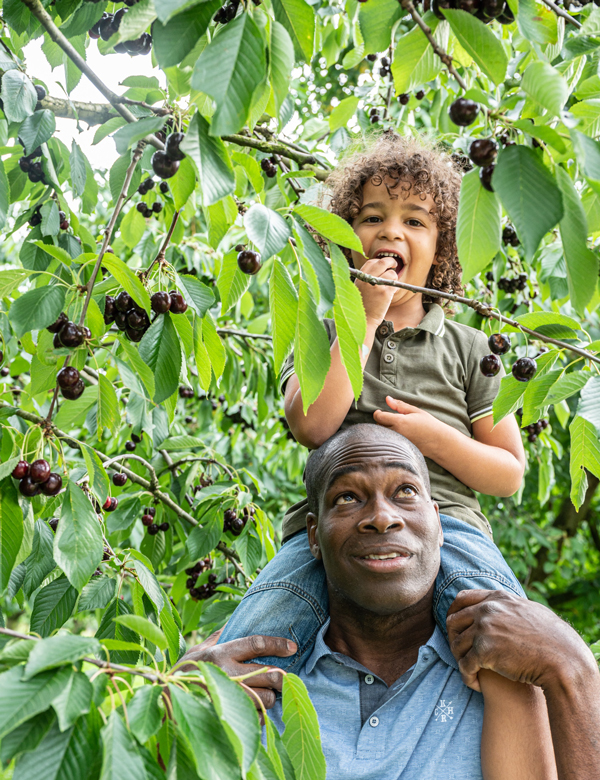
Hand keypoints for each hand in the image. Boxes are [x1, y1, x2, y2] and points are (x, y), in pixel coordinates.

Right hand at [175, 628, 296, 719]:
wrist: (163, 700)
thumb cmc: (184, 671)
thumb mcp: (200, 648)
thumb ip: (220, 636)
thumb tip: (235, 619)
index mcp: (221, 653)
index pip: (256, 644)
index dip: (277, 645)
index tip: (292, 647)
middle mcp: (226, 674)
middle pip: (269, 673)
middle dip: (280, 676)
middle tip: (282, 676)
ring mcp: (228, 697)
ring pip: (267, 698)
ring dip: (270, 696)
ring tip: (264, 692)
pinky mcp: (228, 717)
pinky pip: (258, 718)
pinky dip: (261, 714)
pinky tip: (254, 708)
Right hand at [355, 256, 398, 324]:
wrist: (364, 319)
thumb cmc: (362, 304)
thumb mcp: (359, 288)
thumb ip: (367, 277)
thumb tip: (380, 266)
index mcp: (360, 277)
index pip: (371, 262)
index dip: (379, 261)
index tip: (384, 264)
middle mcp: (368, 279)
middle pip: (383, 262)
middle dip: (391, 262)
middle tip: (394, 265)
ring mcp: (377, 286)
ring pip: (392, 274)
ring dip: (394, 278)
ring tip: (390, 285)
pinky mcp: (385, 293)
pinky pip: (395, 284)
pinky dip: (396, 287)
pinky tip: (392, 292)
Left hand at [373, 396, 440, 455]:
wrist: (439, 442)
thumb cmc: (428, 424)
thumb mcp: (415, 411)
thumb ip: (399, 405)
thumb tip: (387, 399)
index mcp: (400, 422)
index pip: (379, 417)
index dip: (377, 413)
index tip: (380, 412)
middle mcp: (396, 433)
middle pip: (378, 426)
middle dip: (381, 421)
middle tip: (391, 419)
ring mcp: (397, 443)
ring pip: (382, 435)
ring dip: (384, 430)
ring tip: (396, 428)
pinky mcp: (399, 449)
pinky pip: (388, 442)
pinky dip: (389, 438)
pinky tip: (399, 436)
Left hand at [446, 590, 595, 693]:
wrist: (562, 659)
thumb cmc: (552, 639)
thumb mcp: (529, 610)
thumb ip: (509, 606)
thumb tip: (500, 605)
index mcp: (497, 598)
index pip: (462, 598)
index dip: (453, 612)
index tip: (454, 627)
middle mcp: (487, 610)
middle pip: (453, 621)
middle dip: (452, 638)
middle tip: (460, 653)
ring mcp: (484, 629)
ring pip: (456, 645)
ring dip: (460, 660)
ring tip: (470, 671)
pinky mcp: (484, 651)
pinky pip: (465, 666)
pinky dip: (467, 677)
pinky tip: (475, 684)